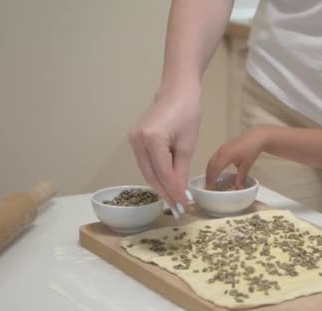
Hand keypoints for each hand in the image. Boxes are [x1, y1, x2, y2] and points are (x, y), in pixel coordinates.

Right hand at [128, 89, 200, 207]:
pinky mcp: (135, 141)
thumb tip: (179, 193)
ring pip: (147, 171)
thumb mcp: (188, 144)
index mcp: (151, 139)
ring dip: (160, 186)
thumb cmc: (187, 113)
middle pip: (151, 175)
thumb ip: (181, 171)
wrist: (177, 92)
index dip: (174, 191)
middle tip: (177, 207)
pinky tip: (167, 184)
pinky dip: (156, 174)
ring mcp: (133, 140)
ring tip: (174, 199)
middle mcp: (137, 141)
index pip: (163, 173)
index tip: (183, 205)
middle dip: (165, 192)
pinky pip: (146, 163)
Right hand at [206, 129, 265, 189]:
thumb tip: (239, 190)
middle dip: (208, 176)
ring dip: (210, 171)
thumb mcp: (246, 165)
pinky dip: (213, 166)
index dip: (211, 179)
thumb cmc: (251, 150)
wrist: (256, 137)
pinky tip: (216, 171)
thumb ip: (241, 177)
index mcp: (225, 156)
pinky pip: (215, 158)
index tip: (210, 188)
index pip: (214, 169)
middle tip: (209, 187)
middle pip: (210, 165)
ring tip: (211, 180)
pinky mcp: (224, 147)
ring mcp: (222, 148)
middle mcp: (221, 151)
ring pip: (211, 161)